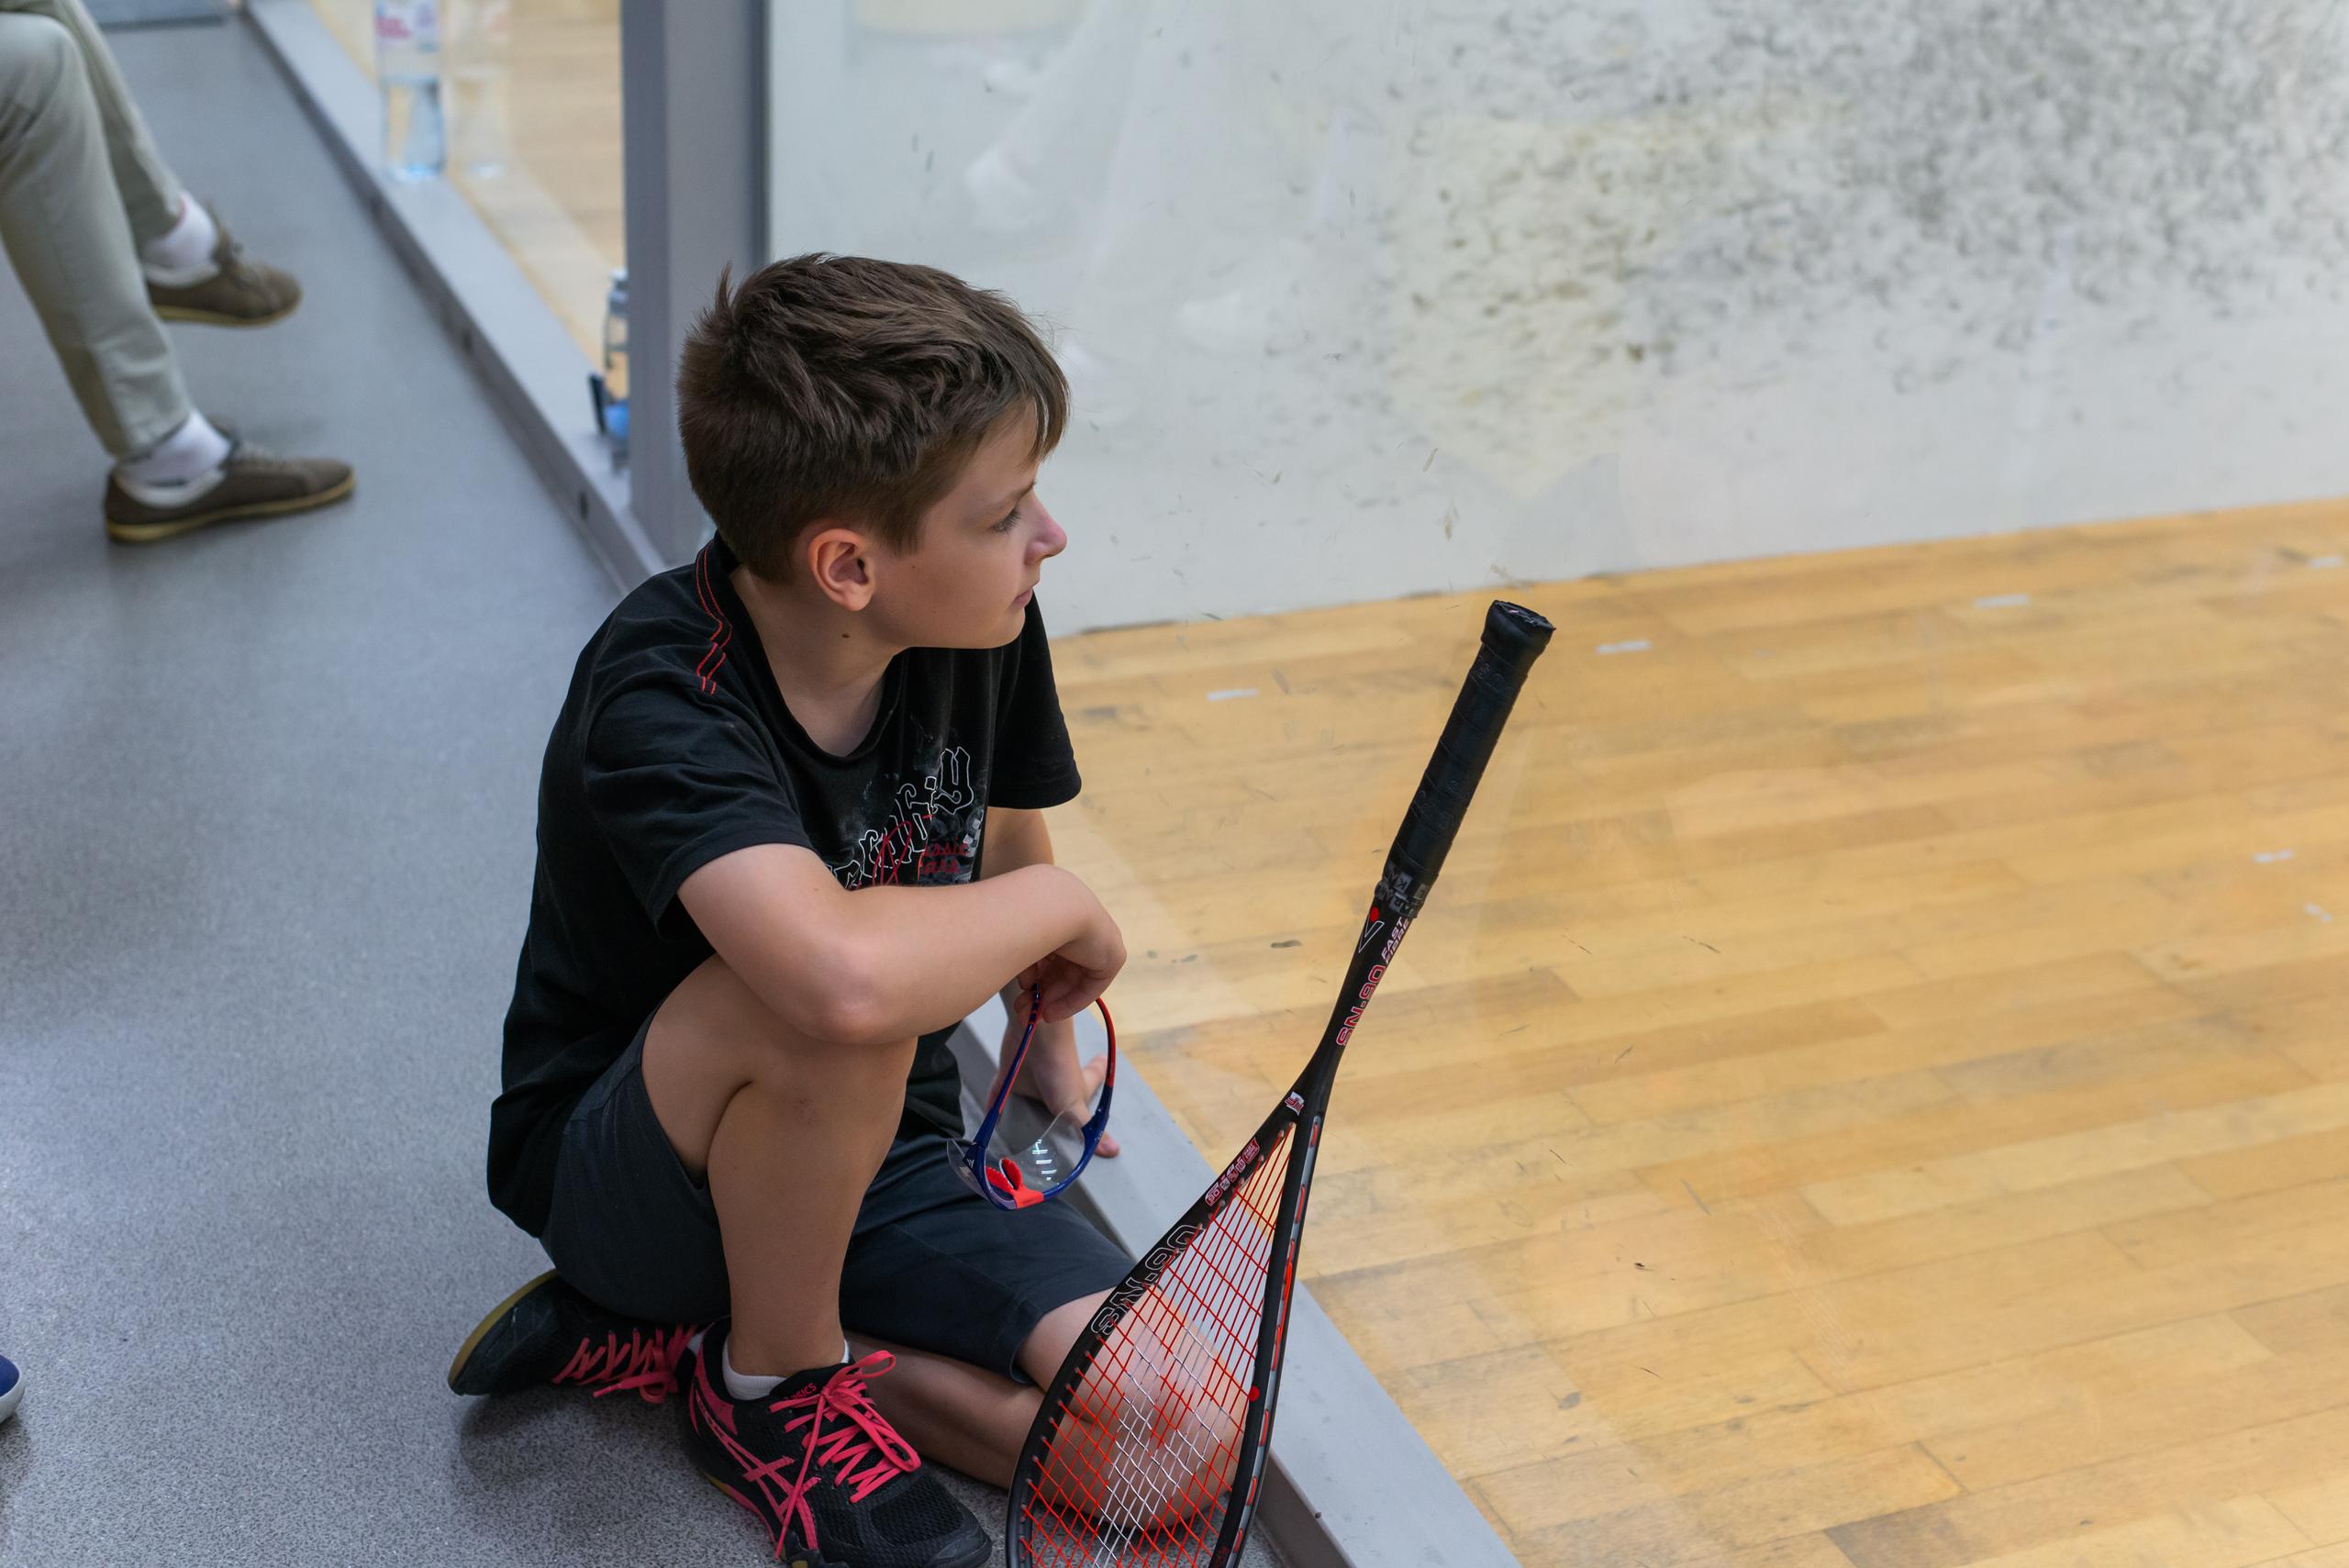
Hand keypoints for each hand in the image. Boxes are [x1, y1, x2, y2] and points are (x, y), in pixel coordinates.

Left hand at [995, 991, 1119, 1157]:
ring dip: (1022, 1113)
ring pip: (1028, 1098)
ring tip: (1014, 1138)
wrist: (1035, 1036)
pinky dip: (993, 1106)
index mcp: (1075, 1091)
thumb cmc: (1060, 1069)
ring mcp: (1030, 1081)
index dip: (1099, 1074)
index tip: (1103, 1063)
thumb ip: (1086, 1129)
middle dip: (1054, 1111)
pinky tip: (988, 1120)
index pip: (1093, 1083)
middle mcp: (1053, 1086)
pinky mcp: (1008, 1077)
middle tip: (1047, 1131)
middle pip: (1057, 1097)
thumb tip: (1114, 1150)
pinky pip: (998, 1095)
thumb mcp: (1075, 1105)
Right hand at [1018, 891, 1124, 1023]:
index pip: (1050, 951)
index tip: (1020, 990)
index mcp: (1062, 912)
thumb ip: (1023, 959)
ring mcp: (1100, 938)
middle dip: (1040, 992)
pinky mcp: (1112, 956)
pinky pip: (1091, 987)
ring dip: (1051, 1000)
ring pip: (1074, 979)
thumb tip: (1022, 981)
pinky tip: (1049, 1014)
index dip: (1034, 973)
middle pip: (1062, 968)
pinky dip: (1070, 1002)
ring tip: (1030, 1017)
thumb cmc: (1024, 915)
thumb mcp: (1020, 940)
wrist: (1051, 905)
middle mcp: (1083, 924)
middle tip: (1022, 1010)